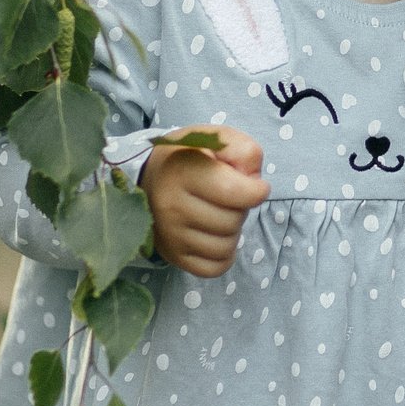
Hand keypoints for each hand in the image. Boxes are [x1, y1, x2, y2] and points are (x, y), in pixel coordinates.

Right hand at [139, 126, 268, 276]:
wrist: (148, 179)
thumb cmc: (189, 157)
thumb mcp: (215, 138)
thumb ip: (242, 149)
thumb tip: (254, 182)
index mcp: (182, 171)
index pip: (235, 192)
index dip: (256, 190)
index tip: (256, 185)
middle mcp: (171, 206)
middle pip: (233, 221)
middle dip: (241, 208)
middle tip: (229, 197)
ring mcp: (170, 236)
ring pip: (226, 246)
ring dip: (233, 231)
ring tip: (220, 213)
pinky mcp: (173, 256)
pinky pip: (215, 267)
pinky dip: (224, 254)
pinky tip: (215, 234)